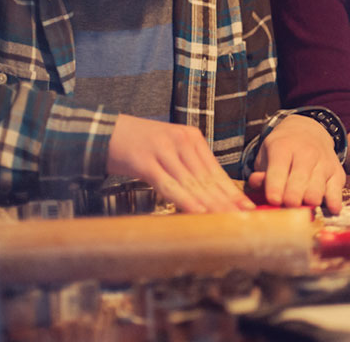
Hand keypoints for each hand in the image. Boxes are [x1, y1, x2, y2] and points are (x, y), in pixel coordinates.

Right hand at [107, 115, 254, 212]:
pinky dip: (184, 199)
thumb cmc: (138, 145)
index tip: (246, 206)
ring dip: (210, 204)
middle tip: (244, 216)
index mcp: (191, 138)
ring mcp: (164, 151)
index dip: (231, 190)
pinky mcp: (145, 162)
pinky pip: (169, 185)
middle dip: (226, 200)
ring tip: (226, 218)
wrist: (103, 132)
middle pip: (208, 177)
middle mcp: (181, 142)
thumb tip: (207, 192)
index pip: (215, 170)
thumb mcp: (169, 149)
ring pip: (192, 183)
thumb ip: (187, 165)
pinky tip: (197, 211)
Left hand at [246, 115, 345, 213]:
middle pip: (299, 183)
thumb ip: (260, 173)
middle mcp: (307, 153)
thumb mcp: (266, 154)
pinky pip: (337, 193)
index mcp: (284, 147)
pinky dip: (332, 204)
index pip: (279, 170)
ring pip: (317, 192)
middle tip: (286, 206)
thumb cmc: (283, 148)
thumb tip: (257, 185)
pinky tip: (327, 209)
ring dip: (307, 204)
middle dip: (291, 200)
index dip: (275, 188)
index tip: (274, 201)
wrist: (308, 131)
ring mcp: (324, 163)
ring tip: (300, 206)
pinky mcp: (337, 173)